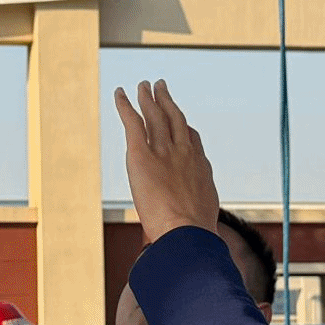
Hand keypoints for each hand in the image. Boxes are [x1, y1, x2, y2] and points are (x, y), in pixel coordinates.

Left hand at [114, 81, 220, 243]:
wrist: (187, 231)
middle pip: (174, 118)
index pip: (191, 139)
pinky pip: (132, 122)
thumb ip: (198, 218)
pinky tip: (119, 93)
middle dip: (167, 101)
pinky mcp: (141, 155)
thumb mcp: (204, 224)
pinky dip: (125, 106)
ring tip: (143, 85)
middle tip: (160, 87)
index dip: (184, 128)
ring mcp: (164, 151)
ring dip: (148, 97)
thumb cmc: (196, 236)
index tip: (181, 122)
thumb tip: (201, 238)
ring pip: (155, 115)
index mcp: (200, 167)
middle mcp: (184, 152)